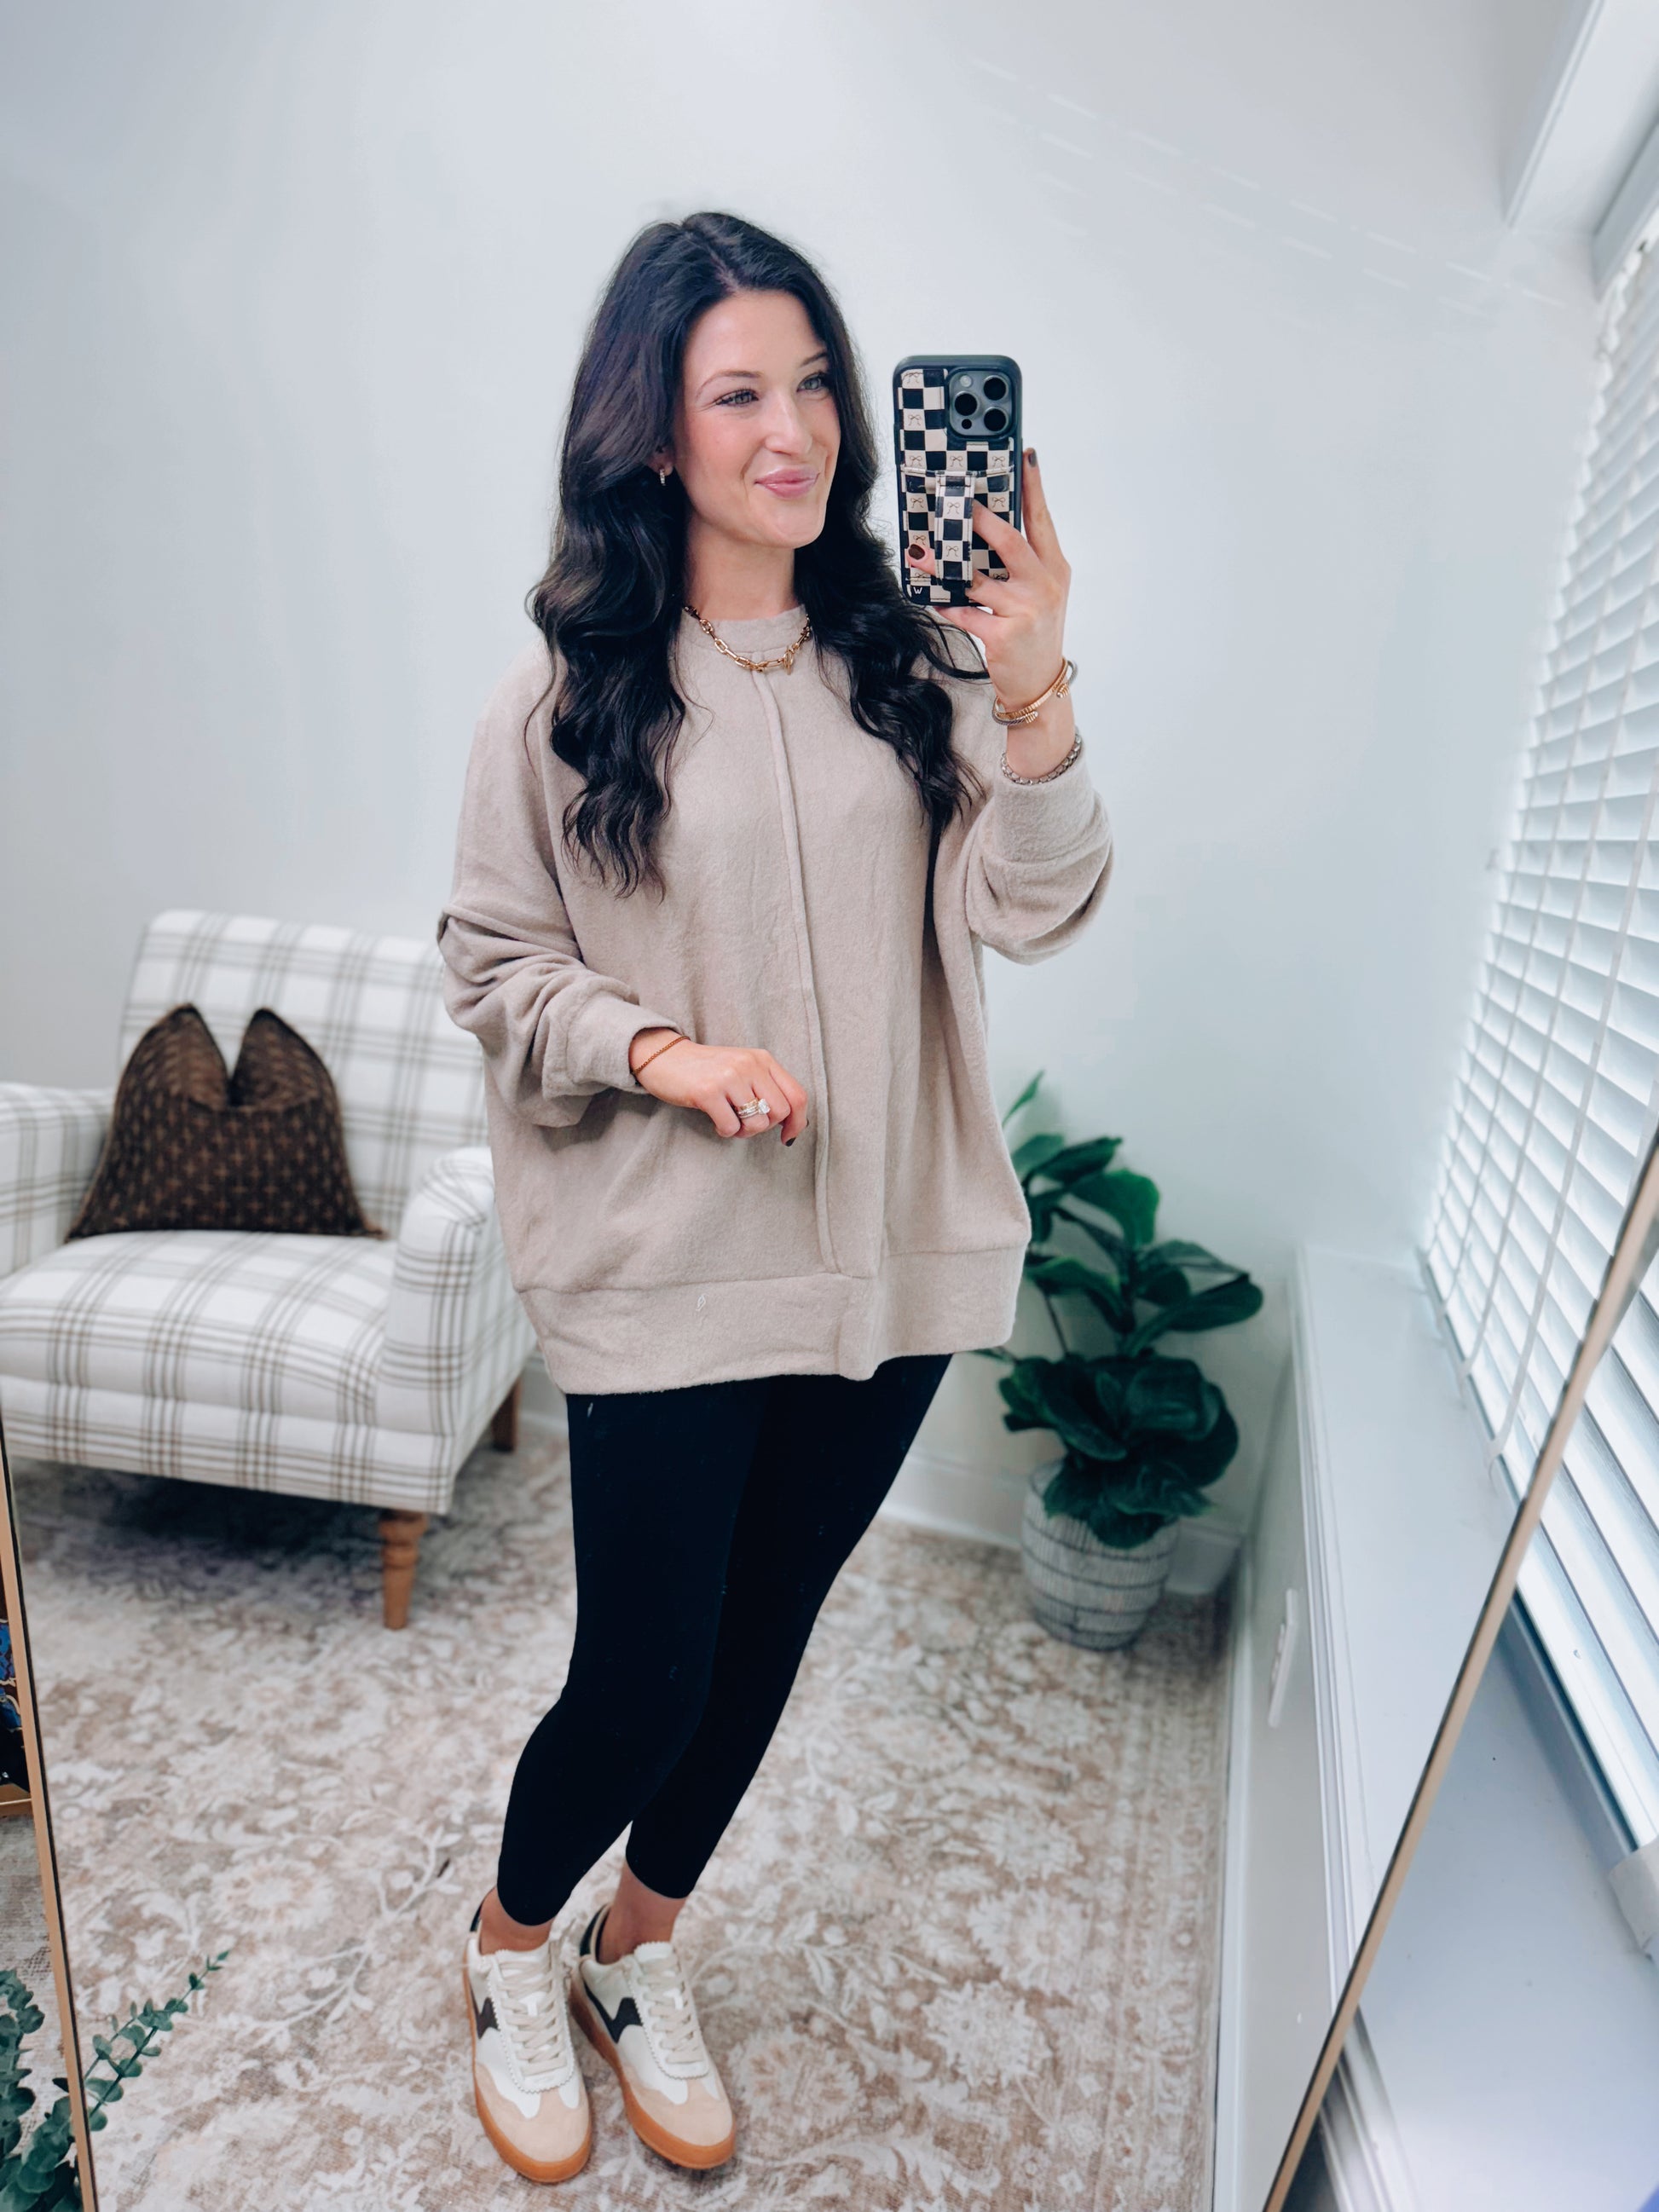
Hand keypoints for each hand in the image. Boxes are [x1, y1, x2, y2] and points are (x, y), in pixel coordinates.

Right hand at [629, 1032, 808, 1143]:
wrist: (665, 1058)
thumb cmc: (708, 1070)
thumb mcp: (743, 1069)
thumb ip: (767, 1087)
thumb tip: (793, 1123)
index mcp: (763, 1059)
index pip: (797, 1095)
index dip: (798, 1122)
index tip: (787, 1136)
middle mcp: (749, 1065)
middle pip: (779, 1113)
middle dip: (765, 1126)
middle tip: (745, 1122)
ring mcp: (729, 1077)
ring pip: (757, 1123)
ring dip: (743, 1131)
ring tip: (729, 1120)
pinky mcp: (707, 1092)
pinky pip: (730, 1127)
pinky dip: (725, 1131)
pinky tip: (715, 1120)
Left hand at [905, 447, 1071, 713]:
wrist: (1040, 683)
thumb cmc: (1035, 632)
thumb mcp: (1040, 592)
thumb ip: (1022, 562)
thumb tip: (984, 528)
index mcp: (1055, 568)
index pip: (1042, 520)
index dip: (1033, 487)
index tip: (1025, 456)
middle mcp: (1044, 585)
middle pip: (1010, 541)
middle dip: (980, 519)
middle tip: (956, 501)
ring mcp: (1026, 611)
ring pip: (977, 578)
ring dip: (944, 565)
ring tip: (920, 553)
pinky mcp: (1004, 635)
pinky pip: (965, 613)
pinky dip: (945, 604)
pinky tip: (930, 596)